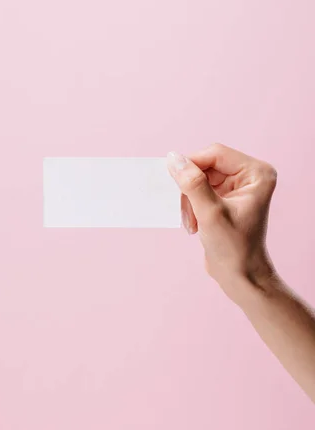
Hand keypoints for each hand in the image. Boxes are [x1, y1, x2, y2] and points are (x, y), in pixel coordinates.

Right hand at [167, 144, 277, 298]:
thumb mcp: (210, 213)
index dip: (191, 165)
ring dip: (189, 198)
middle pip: (206, 165)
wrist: (240, 275)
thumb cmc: (234, 248)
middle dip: (191, 187)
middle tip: (187, 212)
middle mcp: (250, 175)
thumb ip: (192, 183)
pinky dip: (191, 204)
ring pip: (199, 177)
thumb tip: (173, 158)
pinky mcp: (225, 196)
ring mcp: (237, 185)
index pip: (215, 154)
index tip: (173, 182)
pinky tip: (195, 223)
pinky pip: (199, 188)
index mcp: (256, 173)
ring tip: (192, 222)